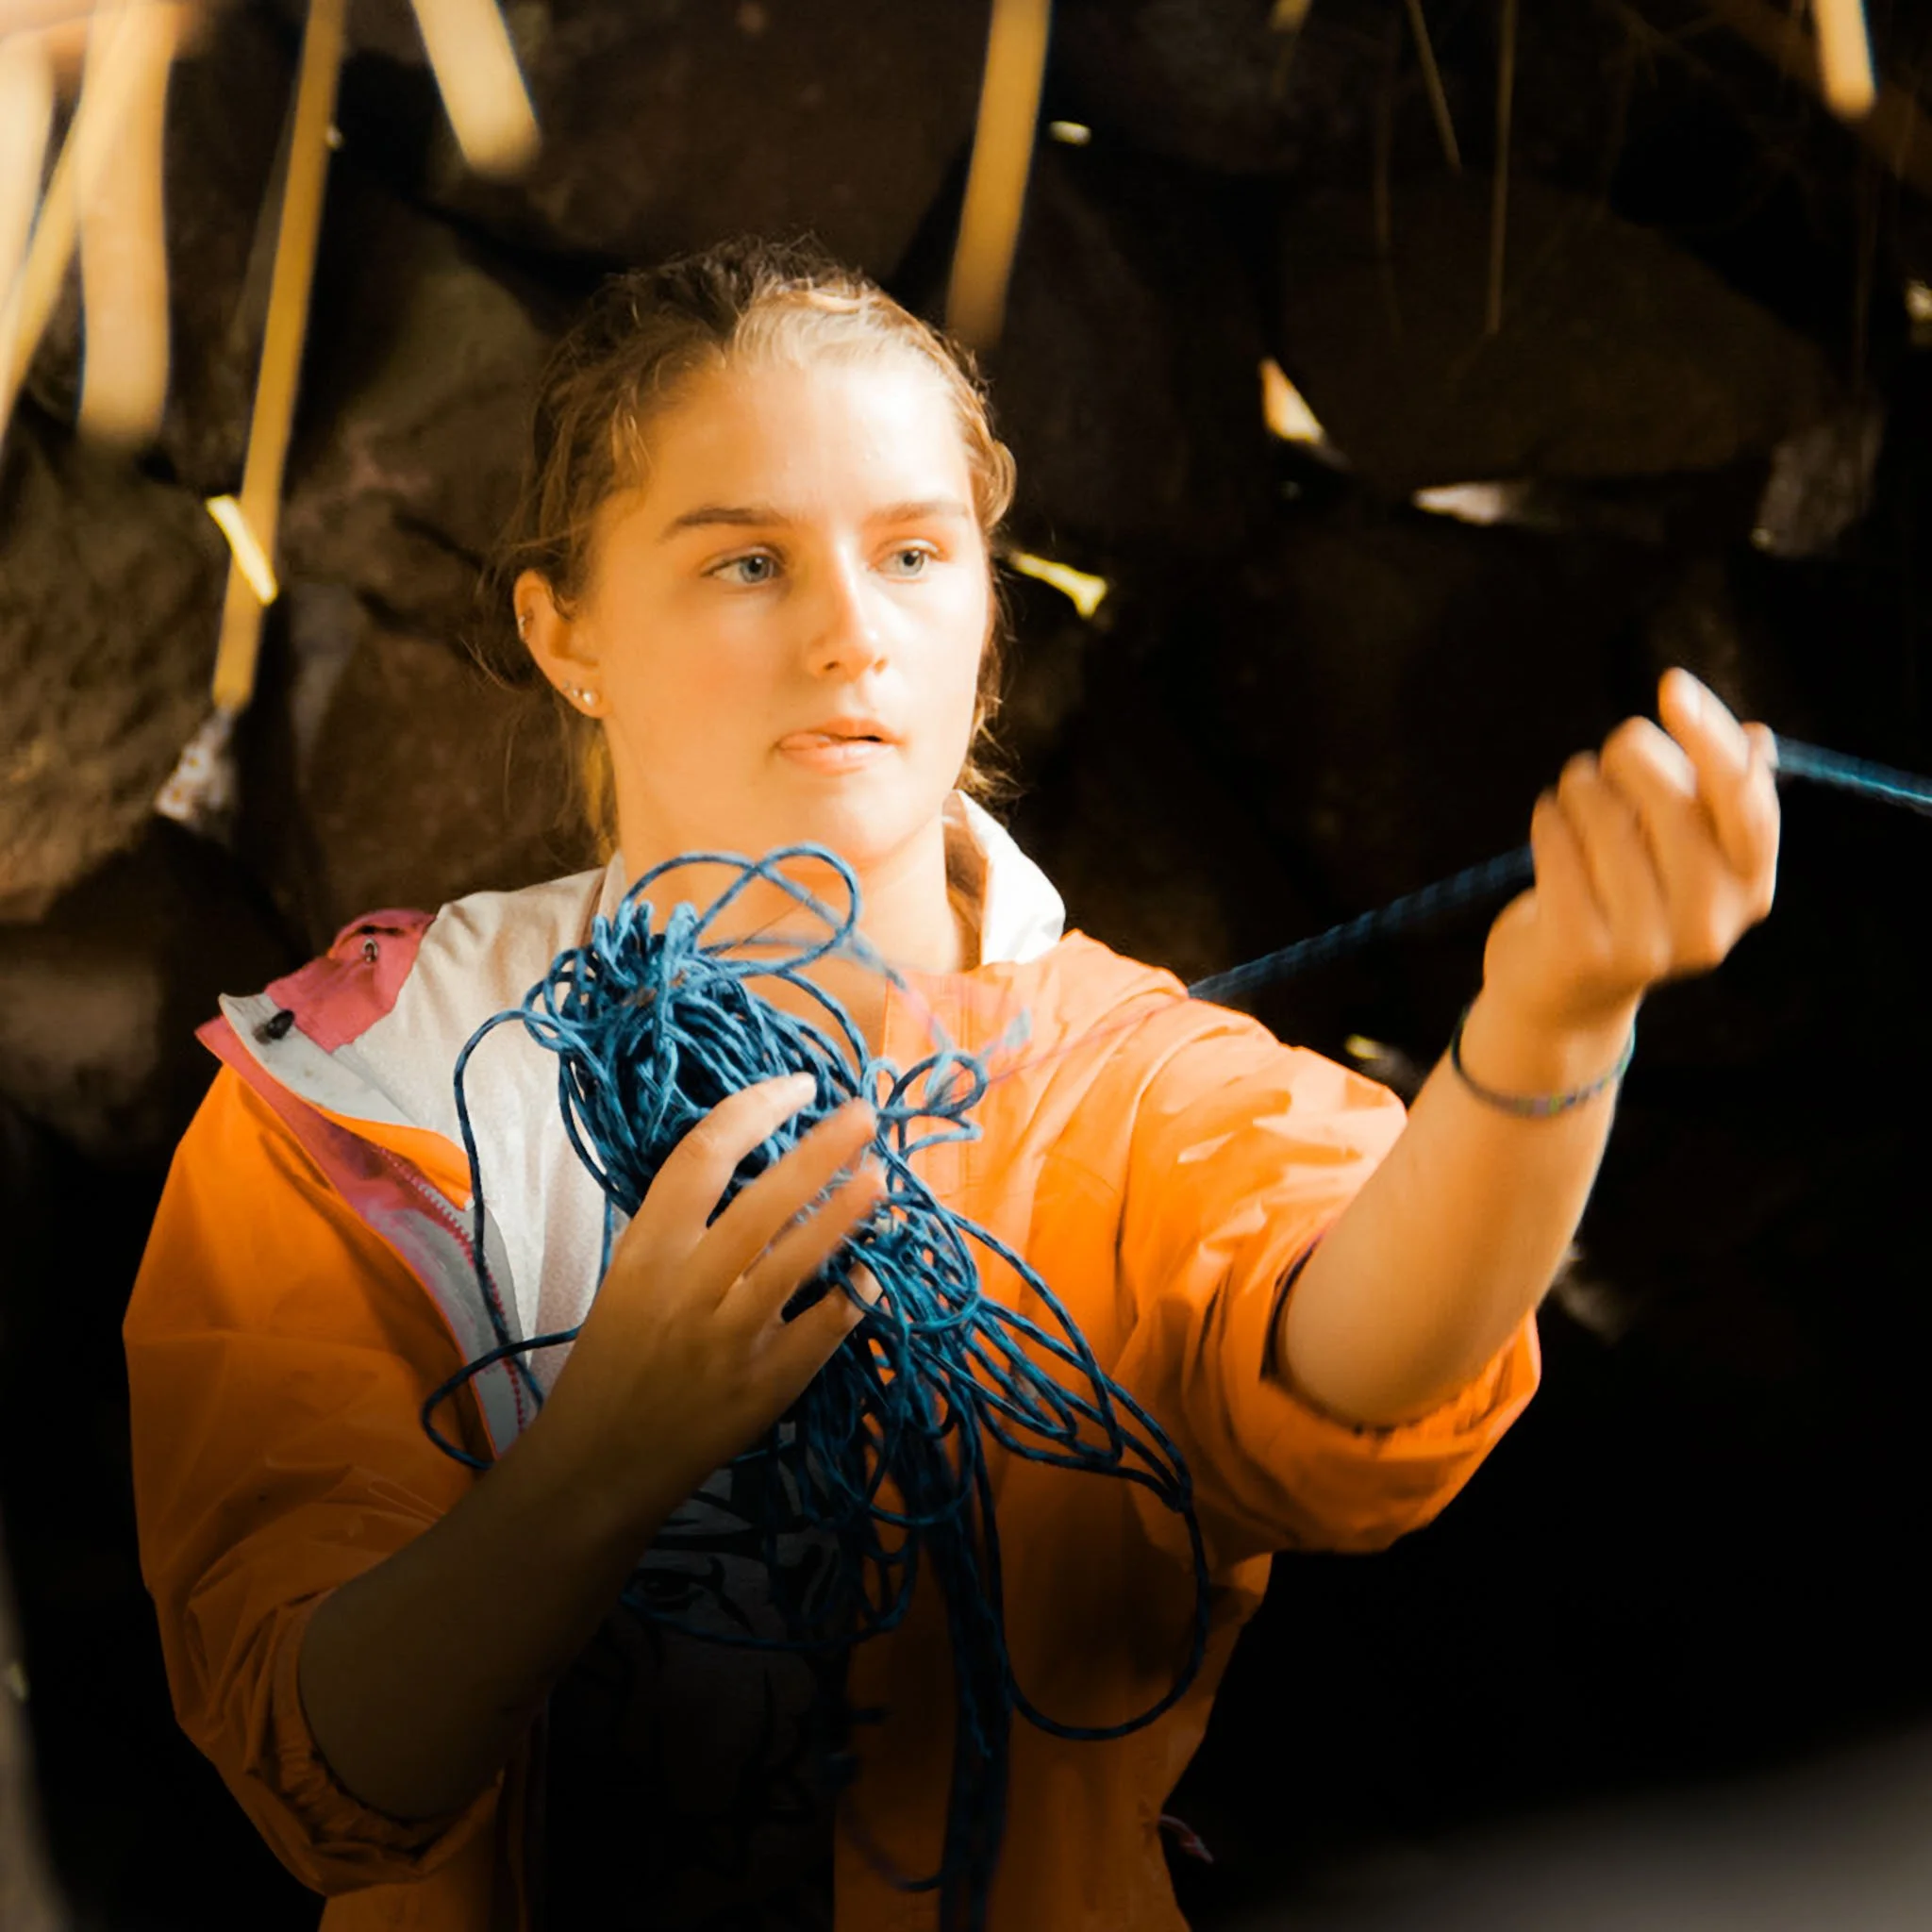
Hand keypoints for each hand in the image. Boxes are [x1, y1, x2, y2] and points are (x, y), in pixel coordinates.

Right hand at [537, 1073, 884, 1527]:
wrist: (599, 1463)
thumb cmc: (614, 1357)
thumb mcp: (629, 1276)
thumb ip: (682, 1227)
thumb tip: (759, 1165)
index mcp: (647, 1252)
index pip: (703, 1156)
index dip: (755, 1109)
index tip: (797, 1085)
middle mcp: (689, 1288)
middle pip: (766, 1198)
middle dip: (822, 1147)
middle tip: (864, 1113)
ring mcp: (731, 1338)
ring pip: (802, 1258)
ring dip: (847, 1211)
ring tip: (882, 1176)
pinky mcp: (767, 1384)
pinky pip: (826, 1325)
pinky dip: (856, 1293)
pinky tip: (875, 1269)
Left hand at [1479, 669, 1780, 1045]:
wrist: (1564, 993)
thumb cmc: (1627, 896)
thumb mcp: (1680, 851)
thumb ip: (1716, 799)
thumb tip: (1757, 738)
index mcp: (1749, 891)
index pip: (1744, 802)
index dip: (1711, 737)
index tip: (1671, 685)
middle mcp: (1708, 925)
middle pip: (1672, 803)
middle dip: (1633, 756)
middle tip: (1607, 750)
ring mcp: (1646, 946)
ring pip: (1608, 822)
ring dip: (1582, 786)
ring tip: (1574, 787)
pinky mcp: (1582, 950)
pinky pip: (1559, 851)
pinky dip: (1549, 819)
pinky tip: (1547, 817)